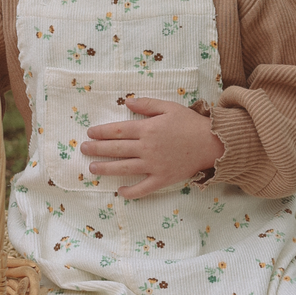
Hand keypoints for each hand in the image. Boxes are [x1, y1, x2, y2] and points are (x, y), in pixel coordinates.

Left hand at [81, 98, 223, 198]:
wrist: (212, 143)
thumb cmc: (191, 123)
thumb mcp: (169, 107)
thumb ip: (147, 104)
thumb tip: (127, 102)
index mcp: (147, 129)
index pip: (117, 131)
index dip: (101, 132)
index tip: (89, 133)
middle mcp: (147, 148)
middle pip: (116, 149)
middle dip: (96, 149)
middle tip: (83, 149)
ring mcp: (153, 165)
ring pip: (124, 168)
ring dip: (106, 168)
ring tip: (92, 168)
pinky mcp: (162, 179)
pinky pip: (143, 188)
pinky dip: (131, 192)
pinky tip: (121, 192)